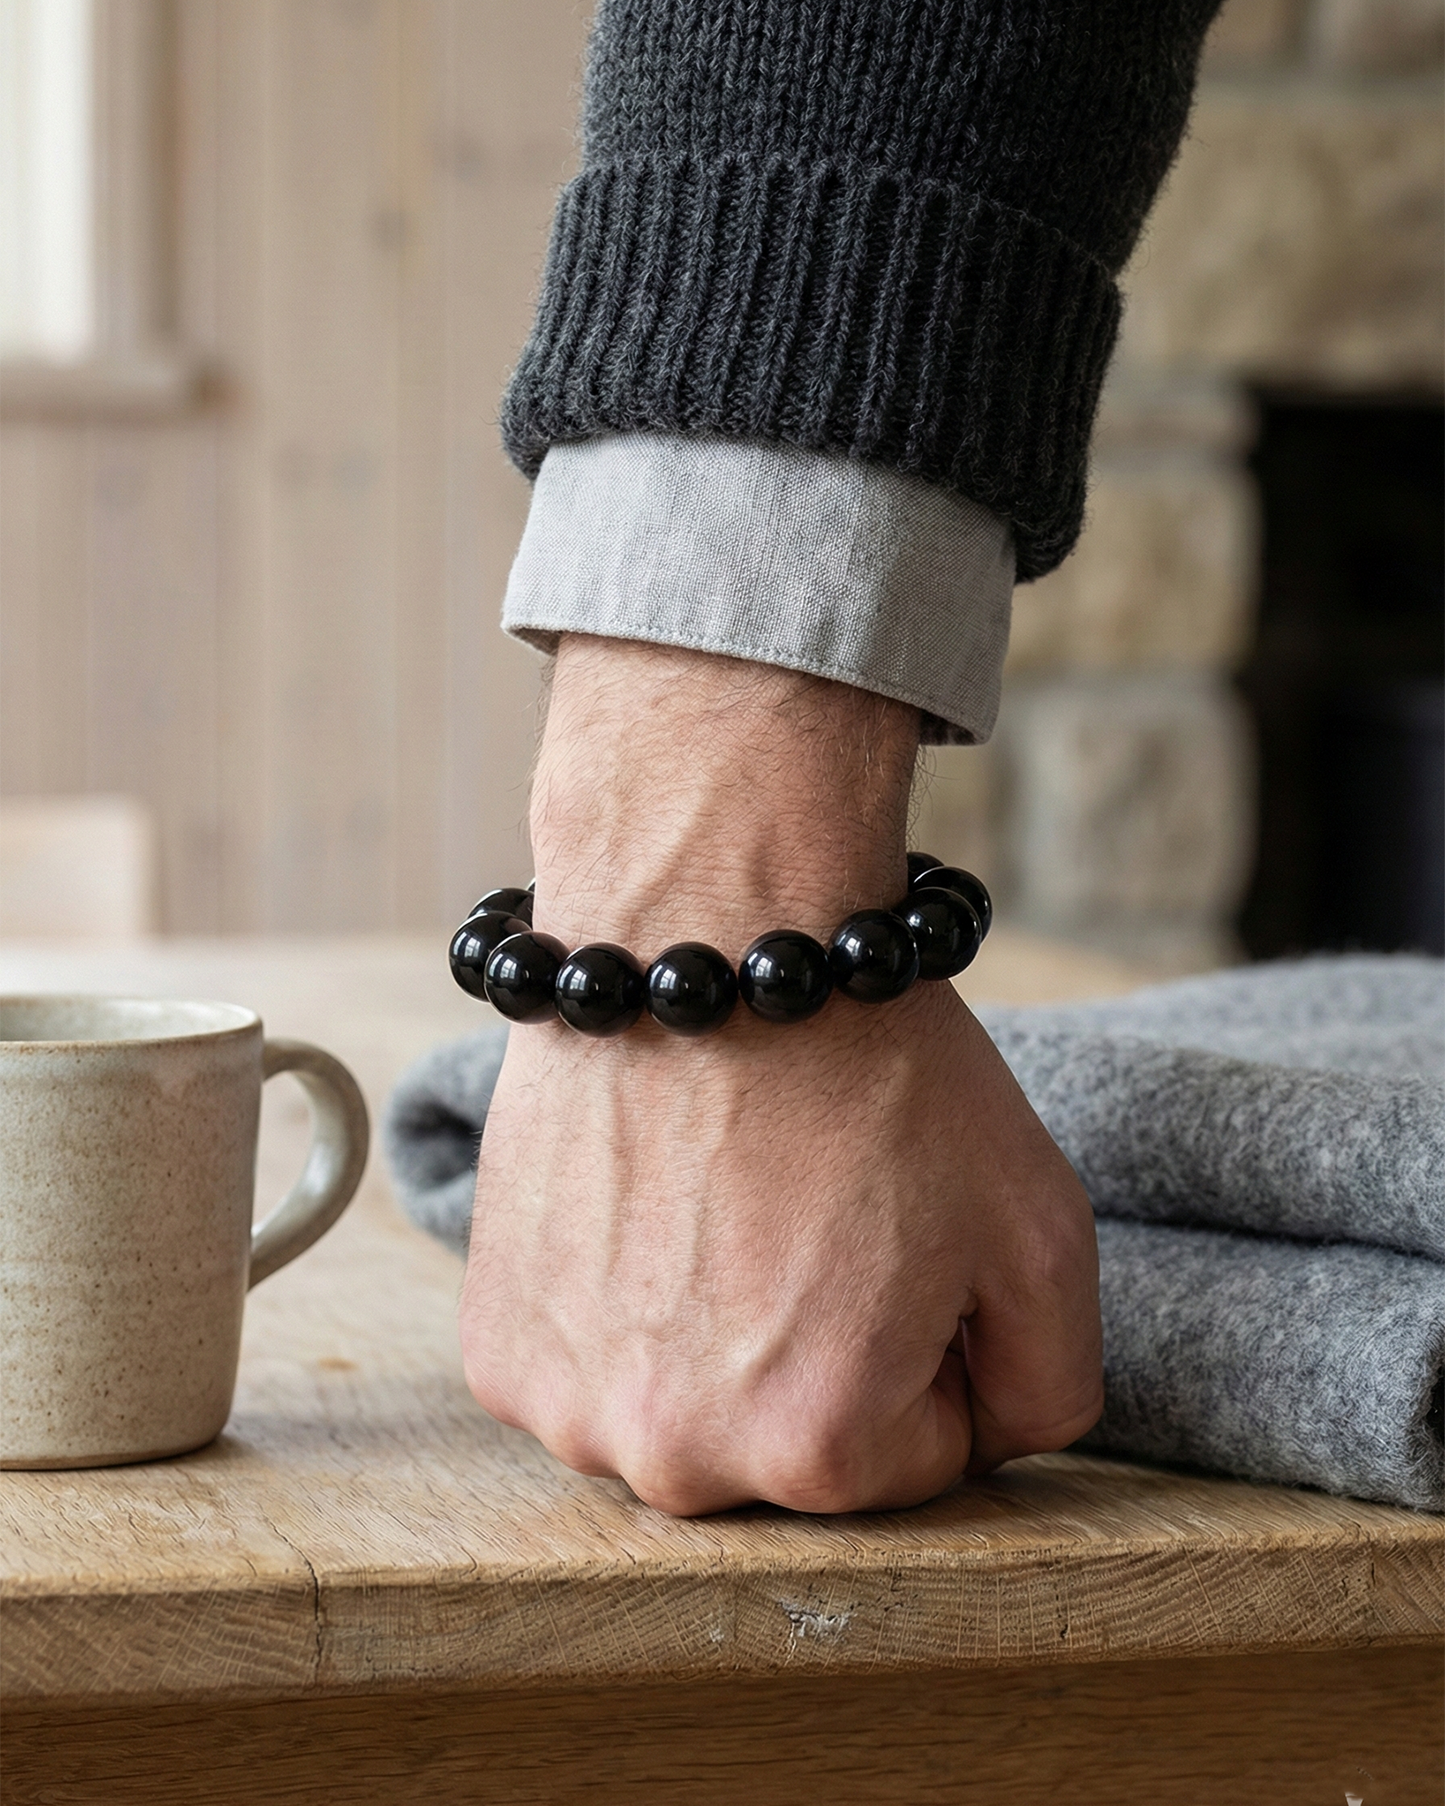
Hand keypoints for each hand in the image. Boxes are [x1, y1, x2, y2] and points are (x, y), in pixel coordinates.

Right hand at [460, 637, 1101, 1513]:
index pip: (921, 1454)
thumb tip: (987, 1439)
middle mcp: (673, 1459)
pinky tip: (649, 1211)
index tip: (901, 1232)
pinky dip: (623, 1310)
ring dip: (712, 1336)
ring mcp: (566, 1402)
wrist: (706, 934)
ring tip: (723, 1206)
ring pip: (687, 1409)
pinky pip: (594, 1368)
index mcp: (818, 1450)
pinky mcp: (496, 1343)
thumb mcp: (1043, 1233)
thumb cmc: (878, 1072)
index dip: (933, 1334)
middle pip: (796, 1448)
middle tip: (811, 1214)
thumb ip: (1050, 1386)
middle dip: (825, 1350)